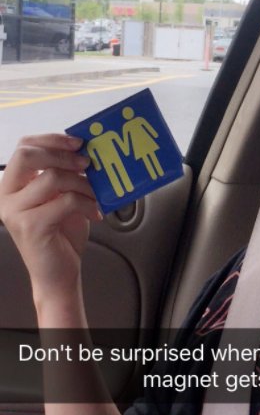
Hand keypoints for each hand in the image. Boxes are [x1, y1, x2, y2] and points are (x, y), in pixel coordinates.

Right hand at [0, 134, 101, 301]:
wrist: (58, 274)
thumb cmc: (60, 236)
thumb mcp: (60, 197)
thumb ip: (63, 175)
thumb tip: (83, 150)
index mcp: (12, 185)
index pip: (24, 147)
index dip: (52, 139)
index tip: (79, 142)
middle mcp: (7, 196)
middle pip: (27, 155)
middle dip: (62, 154)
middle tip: (87, 163)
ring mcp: (16, 212)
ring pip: (53, 178)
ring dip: (83, 183)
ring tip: (95, 195)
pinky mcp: (31, 226)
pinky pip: (66, 201)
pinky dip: (87, 203)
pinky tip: (95, 212)